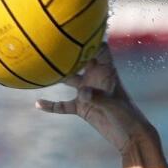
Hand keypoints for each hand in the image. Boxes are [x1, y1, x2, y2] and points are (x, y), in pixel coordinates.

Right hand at [35, 43, 155, 153]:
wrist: (129, 136)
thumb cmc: (128, 116)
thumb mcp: (114, 105)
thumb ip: (98, 97)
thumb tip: (82, 93)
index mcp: (107, 71)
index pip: (99, 49)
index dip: (90, 39)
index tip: (76, 31)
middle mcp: (95, 78)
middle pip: (79, 59)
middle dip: (68, 51)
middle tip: (51, 42)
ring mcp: (87, 92)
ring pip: (68, 79)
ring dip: (56, 75)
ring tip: (40, 67)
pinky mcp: (82, 107)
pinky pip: (63, 105)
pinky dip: (52, 106)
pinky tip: (38, 104)